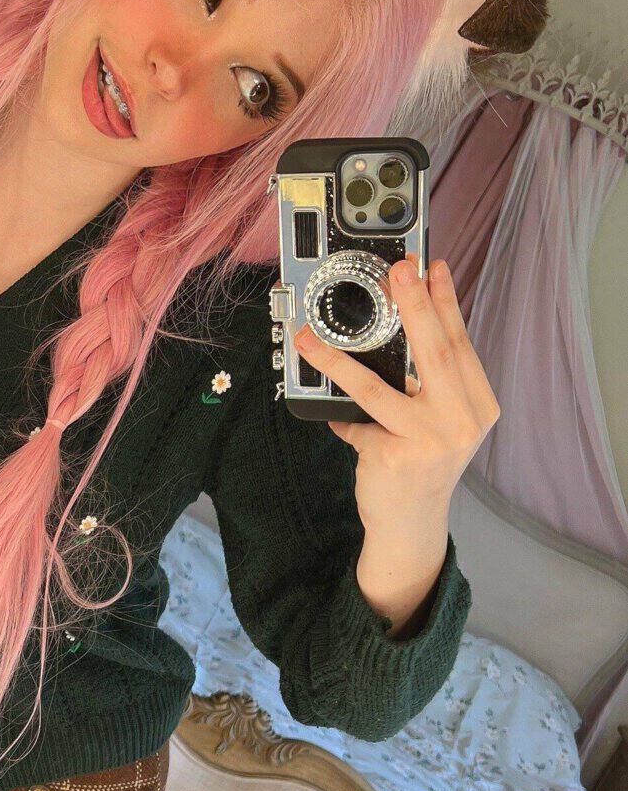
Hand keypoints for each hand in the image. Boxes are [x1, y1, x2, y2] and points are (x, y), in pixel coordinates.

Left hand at [293, 259, 496, 634]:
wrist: (411, 525)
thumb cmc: (421, 464)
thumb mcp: (437, 421)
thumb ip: (427, 382)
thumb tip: (397, 326)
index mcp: (478, 404)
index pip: (460, 343)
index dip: (446, 301)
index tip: (433, 265)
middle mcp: (462, 420)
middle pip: (435, 352)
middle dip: (415, 304)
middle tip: (398, 270)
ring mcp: (430, 439)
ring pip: (378, 386)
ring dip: (339, 358)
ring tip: (311, 335)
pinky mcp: (396, 457)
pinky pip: (355, 423)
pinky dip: (339, 416)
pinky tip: (324, 409)